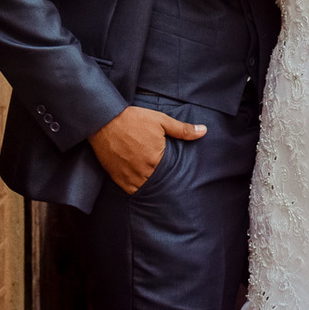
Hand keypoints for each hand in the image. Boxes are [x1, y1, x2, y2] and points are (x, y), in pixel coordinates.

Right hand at [88, 105, 205, 193]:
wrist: (104, 120)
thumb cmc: (134, 119)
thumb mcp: (161, 121)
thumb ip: (183, 130)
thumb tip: (204, 131)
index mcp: (156, 159)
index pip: (171, 174)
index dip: (174, 173)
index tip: (175, 173)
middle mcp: (142, 171)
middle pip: (158, 183)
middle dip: (162, 181)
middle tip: (168, 181)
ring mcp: (127, 176)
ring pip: (144, 189)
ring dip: (150, 185)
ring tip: (153, 179)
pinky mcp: (116, 177)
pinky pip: (129, 190)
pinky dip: (136, 187)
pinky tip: (140, 180)